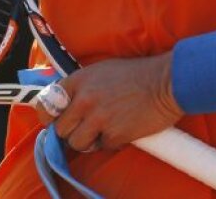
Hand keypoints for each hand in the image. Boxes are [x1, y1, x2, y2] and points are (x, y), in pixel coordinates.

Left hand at [55, 53, 182, 151]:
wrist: (167, 82)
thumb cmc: (138, 73)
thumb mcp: (103, 70)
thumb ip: (83, 85)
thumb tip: (66, 102)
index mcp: (80, 80)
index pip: (48, 103)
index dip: (49, 114)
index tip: (53, 119)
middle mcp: (85, 100)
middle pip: (60, 128)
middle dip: (72, 129)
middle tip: (86, 126)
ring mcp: (99, 119)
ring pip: (76, 143)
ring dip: (88, 140)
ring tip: (104, 130)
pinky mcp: (114, 135)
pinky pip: (101, 146)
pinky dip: (110, 142)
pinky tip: (121, 129)